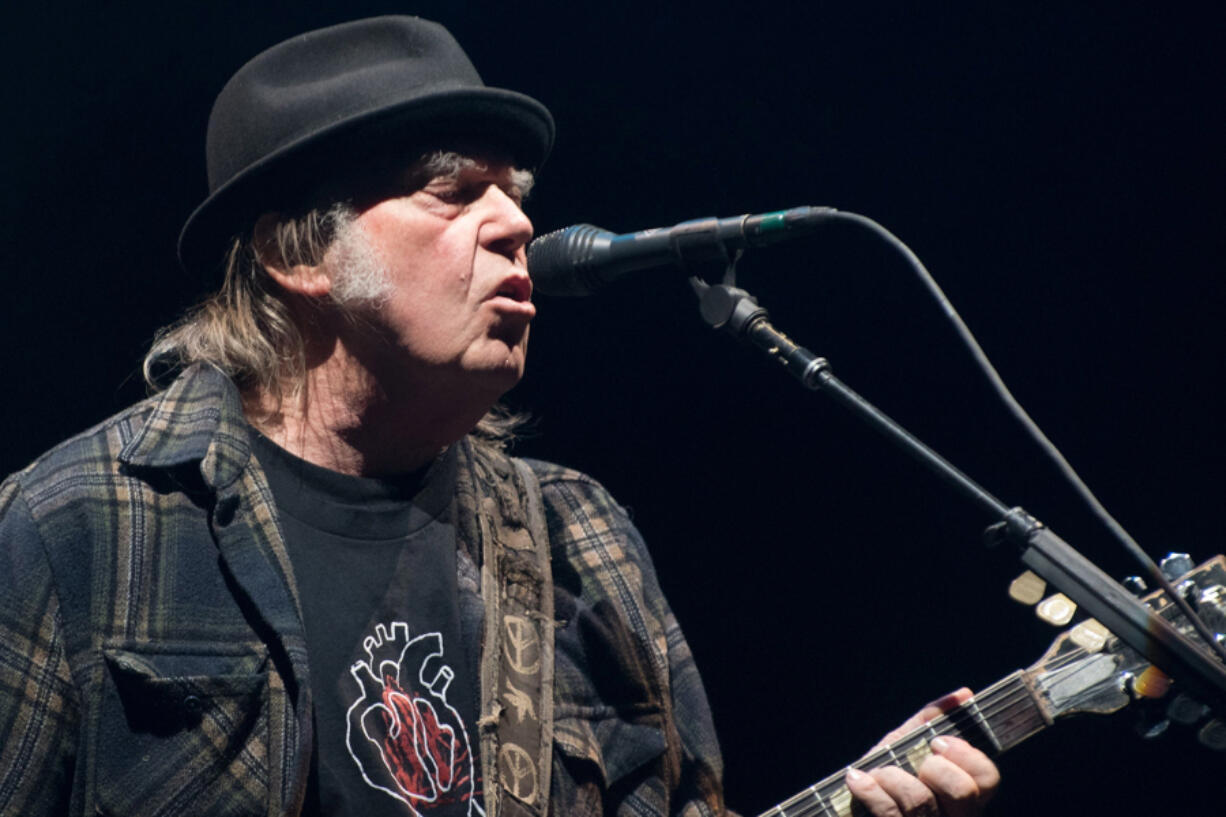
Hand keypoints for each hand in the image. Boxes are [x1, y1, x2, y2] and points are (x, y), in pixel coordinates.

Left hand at [844, 688, 999, 816]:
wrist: (849, 807)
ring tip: (877, 773)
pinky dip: (869, 790)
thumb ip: (931, 720)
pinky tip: (857, 779)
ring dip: (891, 776)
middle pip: (962, 791)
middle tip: (916, 765)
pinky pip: (888, 813)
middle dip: (933, 767)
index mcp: (966, 798)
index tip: (938, 742)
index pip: (988, 777)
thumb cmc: (886, 774)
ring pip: (919, 801)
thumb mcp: (907, 745)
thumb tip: (964, 694)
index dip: (966, 755)